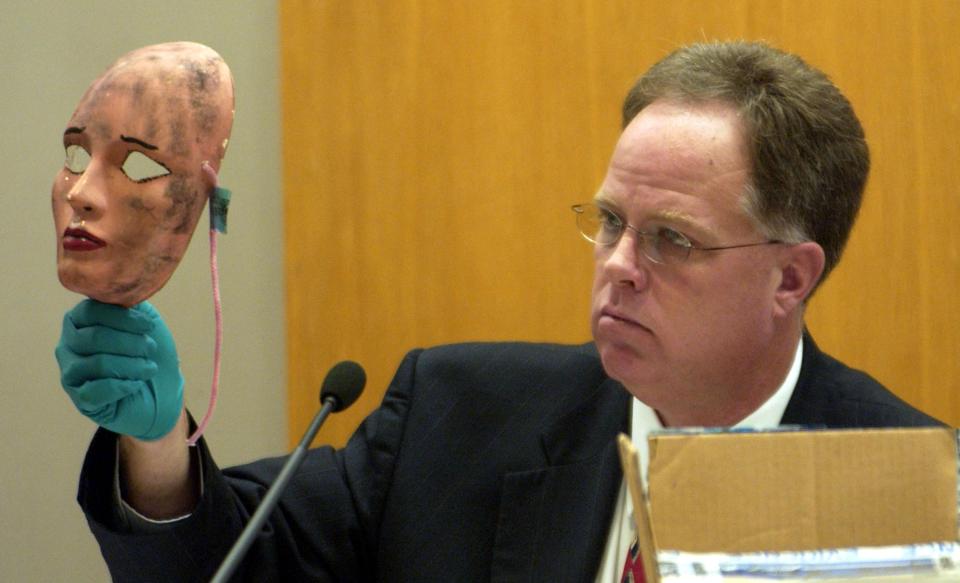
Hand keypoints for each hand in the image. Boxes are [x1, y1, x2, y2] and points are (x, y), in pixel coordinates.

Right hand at [56, 299, 183, 439]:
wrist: (162, 392)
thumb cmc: (150, 353)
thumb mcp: (145, 321)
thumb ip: (130, 302)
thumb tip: (121, 293)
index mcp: (80, 321)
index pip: (91, 311)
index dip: (123, 317)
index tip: (149, 326)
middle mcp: (69, 345)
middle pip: (94, 337)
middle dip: (130, 343)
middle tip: (151, 348)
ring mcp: (71, 373)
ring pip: (98, 363)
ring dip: (132, 365)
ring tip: (150, 368)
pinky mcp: (81, 399)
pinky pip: (97, 391)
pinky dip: (123, 386)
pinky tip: (136, 384)